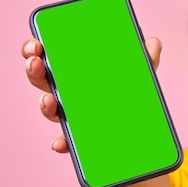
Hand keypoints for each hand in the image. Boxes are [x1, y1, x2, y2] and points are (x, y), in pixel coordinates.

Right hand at [21, 37, 163, 152]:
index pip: (45, 56)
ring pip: (50, 110)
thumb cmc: (127, 95)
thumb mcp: (138, 76)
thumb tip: (154, 42)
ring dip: (45, 105)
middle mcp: (65, 93)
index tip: (35, 44)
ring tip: (49, 100)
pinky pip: (67, 142)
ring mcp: (70, 116)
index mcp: (73, 71)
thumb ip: (144, 60)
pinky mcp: (79, 139)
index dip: (34, 49)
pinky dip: (63, 143)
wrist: (138, 134)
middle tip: (35, 62)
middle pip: (41, 80)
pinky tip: (60, 144)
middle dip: (33, 70)